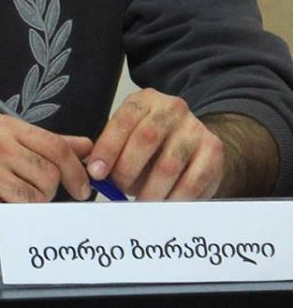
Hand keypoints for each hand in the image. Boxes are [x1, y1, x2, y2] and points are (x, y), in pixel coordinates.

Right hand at [0, 114, 93, 234]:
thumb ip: (43, 144)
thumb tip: (85, 145)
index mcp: (2, 128)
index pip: (56, 147)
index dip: (77, 171)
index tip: (82, 188)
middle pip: (50, 176)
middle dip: (47, 192)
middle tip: (27, 195)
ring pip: (36, 198)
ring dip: (26, 207)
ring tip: (4, 201)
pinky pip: (14, 216)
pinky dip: (9, 218)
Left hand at [87, 89, 221, 200]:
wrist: (194, 140)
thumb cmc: (153, 142)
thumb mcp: (128, 136)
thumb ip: (111, 150)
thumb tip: (93, 173)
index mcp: (145, 101)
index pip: (123, 121)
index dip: (107, 148)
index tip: (96, 172)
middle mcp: (172, 109)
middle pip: (146, 139)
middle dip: (127, 169)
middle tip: (117, 190)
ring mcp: (196, 129)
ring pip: (169, 165)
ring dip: (150, 190)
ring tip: (139, 203)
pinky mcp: (214, 151)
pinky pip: (193, 181)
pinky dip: (175, 198)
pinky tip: (164, 206)